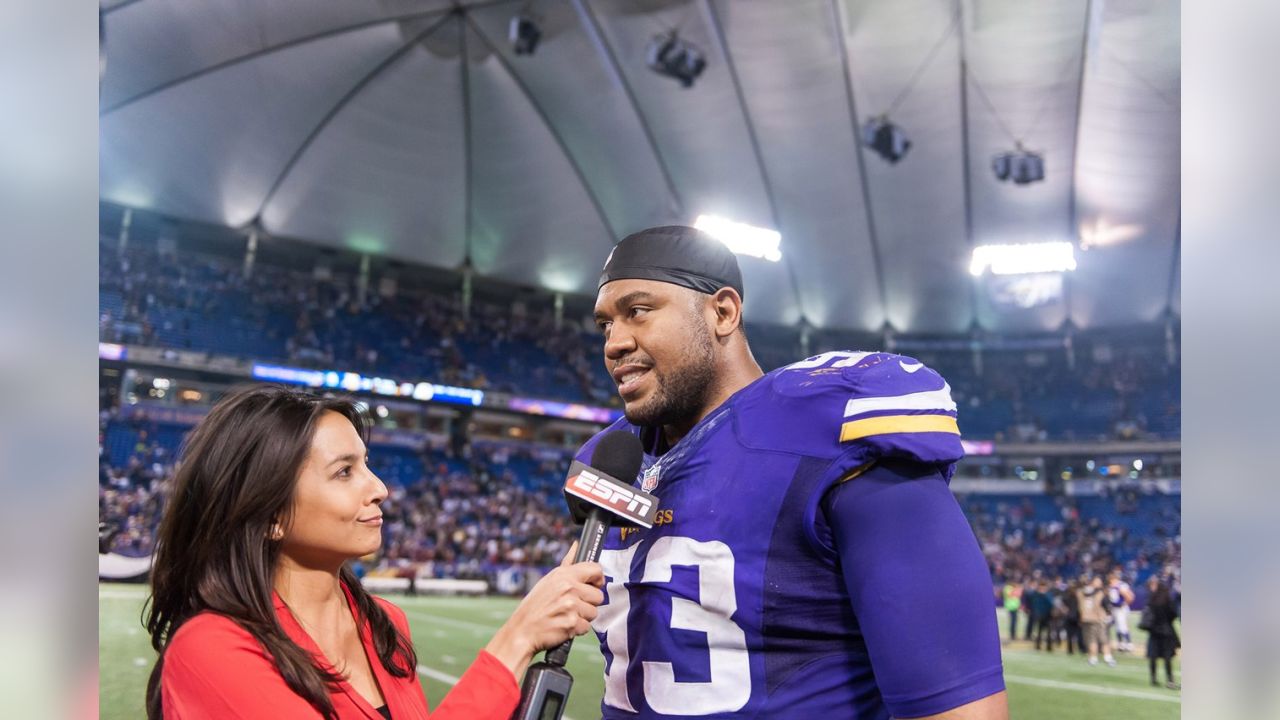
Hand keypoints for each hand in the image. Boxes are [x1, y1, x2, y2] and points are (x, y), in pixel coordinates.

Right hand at [484, 542, 604, 677]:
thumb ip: (567, 565)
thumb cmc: (535, 606)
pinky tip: (564, 625)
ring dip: (583, 617)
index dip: (597, 579)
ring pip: (594, 612)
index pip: (596, 569)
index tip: (594, 585)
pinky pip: (587, 627)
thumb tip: (576, 546)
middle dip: (589, 603)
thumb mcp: (548, 580)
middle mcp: (569, 588)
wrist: (522, 630)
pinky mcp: (572, 623)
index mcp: (564, 575)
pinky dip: (577, 629)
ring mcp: (571, 606)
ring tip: (566, 615)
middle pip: (599, 595)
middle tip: (573, 606)